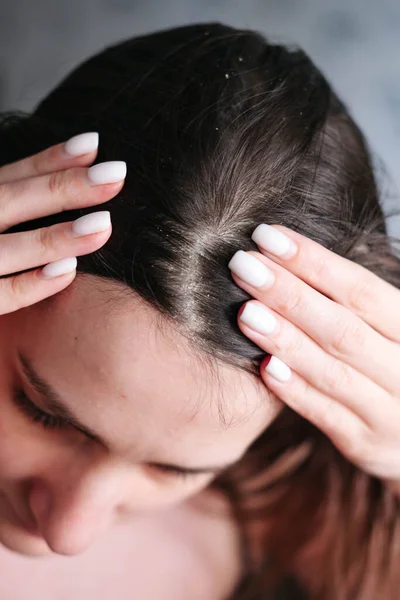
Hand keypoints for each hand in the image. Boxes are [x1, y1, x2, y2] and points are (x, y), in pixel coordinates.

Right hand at [0, 132, 125, 313]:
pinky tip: (69, 273)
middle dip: (64, 187)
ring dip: (54, 237)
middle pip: (10, 201)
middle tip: (116, 174)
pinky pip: (0, 297)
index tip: (94, 144)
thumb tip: (67, 171)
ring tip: (103, 225)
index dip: (50, 160)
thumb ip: (8, 203)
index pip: (9, 177)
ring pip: (6, 249)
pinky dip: (32, 285)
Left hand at [228, 224, 399, 491]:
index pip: (361, 289)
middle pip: (343, 328)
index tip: (267, 236)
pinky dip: (295, 391)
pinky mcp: (365, 443)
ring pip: (332, 372)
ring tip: (245, 313)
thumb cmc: (390, 362)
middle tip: (242, 265)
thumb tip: (284, 256)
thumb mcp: (386, 329)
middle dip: (289, 294)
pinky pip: (326, 416)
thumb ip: (349, 303)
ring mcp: (389, 412)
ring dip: (286, 341)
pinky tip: (263, 368)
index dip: (314, 261)